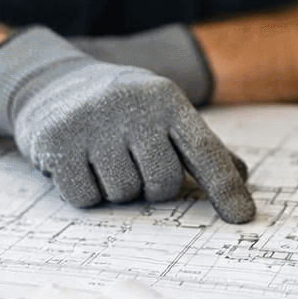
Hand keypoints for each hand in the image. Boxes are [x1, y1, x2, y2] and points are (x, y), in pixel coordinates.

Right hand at [0, 27, 255, 222]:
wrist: (54, 81)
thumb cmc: (122, 108)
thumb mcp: (163, 114)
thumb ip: (200, 146)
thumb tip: (241, 176)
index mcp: (167, 100)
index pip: (204, 150)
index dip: (225, 187)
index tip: (243, 217)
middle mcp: (132, 106)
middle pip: (162, 185)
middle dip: (150, 187)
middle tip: (132, 163)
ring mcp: (92, 122)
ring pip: (123, 194)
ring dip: (115, 189)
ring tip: (101, 158)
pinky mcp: (56, 142)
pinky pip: (85, 198)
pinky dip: (84, 191)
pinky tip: (77, 163)